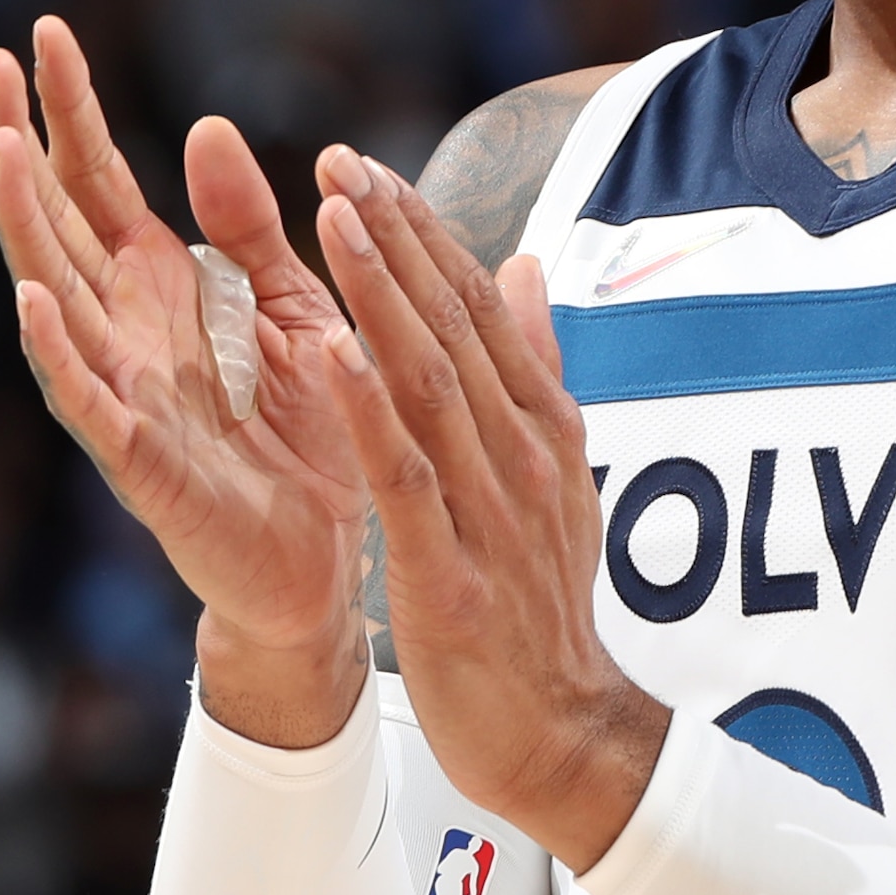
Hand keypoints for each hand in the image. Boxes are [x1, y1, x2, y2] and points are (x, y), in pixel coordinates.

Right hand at [0, 17, 368, 738]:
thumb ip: (247, 227)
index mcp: (160, 288)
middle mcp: (125, 332)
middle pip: (56, 221)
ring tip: (4, 151)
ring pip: (56, 295)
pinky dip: (60, 351)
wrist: (330, 562)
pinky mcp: (144, 462)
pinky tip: (35, 299)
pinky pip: (91, 403)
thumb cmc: (305, 436)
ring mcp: (123, 394)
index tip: (41, 32)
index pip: (97, 182)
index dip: (69, 111)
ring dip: (25, 224)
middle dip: (22, 146)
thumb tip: (205, 126)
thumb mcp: (287, 306)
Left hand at [300, 149, 666, 862]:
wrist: (564, 731)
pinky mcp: (447, 571)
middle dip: (395, 239)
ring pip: (429, 382)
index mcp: (539, 427)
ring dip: (381, 295)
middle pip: (453, 326)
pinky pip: (404, 477)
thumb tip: (526, 270)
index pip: (478, 307)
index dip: (422, 234)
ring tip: (334, 220)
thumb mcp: (555, 476)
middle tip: (338, 163)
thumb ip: (537, 371)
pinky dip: (368, 410)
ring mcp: (488, 511)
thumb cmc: (543, 607)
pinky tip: (332, 352)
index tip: (365, 169)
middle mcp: (519, 454)